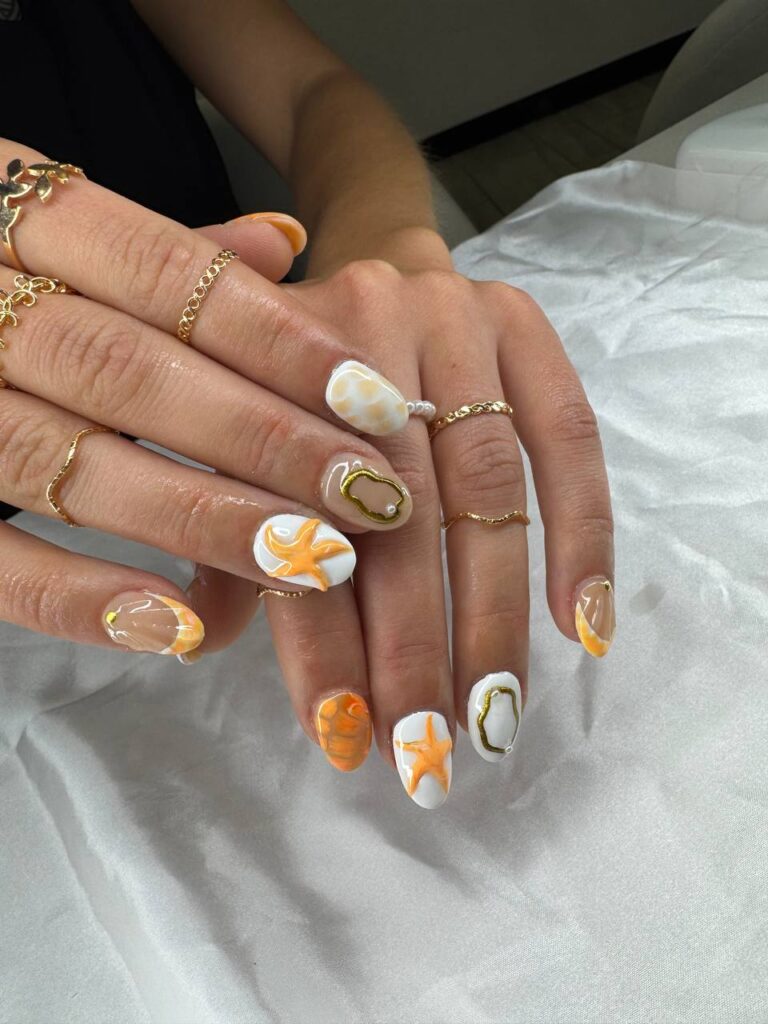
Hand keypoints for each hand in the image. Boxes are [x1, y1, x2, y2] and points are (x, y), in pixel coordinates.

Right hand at [0, 142, 416, 656]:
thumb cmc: (9, 283)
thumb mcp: (69, 239)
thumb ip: (171, 252)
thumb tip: (284, 241)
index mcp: (14, 216)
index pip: (161, 270)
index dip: (275, 339)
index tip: (373, 403)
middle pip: (124, 371)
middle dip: (261, 438)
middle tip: (368, 496)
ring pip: (62, 462)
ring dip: (197, 516)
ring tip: (306, 559)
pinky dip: (80, 597)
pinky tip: (183, 627)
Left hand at [255, 251, 613, 803]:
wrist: (368, 262)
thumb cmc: (287, 380)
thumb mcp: (228, 440)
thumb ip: (218, 530)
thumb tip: (206, 641)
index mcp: (265, 360)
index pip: (295, 520)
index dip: (319, 637)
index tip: (342, 739)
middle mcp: (361, 321)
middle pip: (396, 505)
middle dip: (415, 642)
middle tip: (428, 751)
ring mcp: (453, 315)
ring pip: (487, 480)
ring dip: (494, 611)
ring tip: (494, 714)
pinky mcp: (524, 318)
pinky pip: (569, 431)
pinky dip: (583, 532)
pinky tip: (583, 626)